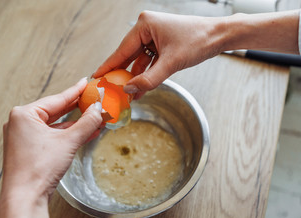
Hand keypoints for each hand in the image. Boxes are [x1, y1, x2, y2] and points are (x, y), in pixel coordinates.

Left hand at [0, 78, 101, 217]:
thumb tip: (98, 110)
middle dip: (77, 108)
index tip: (86, 83)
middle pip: (55, 111)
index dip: (75, 91)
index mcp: (24, 114)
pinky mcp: (28, 149)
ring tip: (93, 118)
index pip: (57, 99)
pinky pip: (50, 136)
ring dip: (74, 124)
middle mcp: (20, 122)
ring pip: (54, 125)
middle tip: (92, 100)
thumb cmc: (37, 169)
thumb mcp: (68, 142)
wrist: (24, 198)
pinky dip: (66, 135)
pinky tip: (83, 133)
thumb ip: (86, 123)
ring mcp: (23, 136)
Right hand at [93, 11, 222, 97]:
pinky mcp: (161, 44)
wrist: (219, 37)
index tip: (95, 76)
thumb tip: (129, 90)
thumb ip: (148, 79)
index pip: (122, 50)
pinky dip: (146, 74)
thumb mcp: (171, 63)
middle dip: (121, 74)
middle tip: (108, 88)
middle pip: (128, 55)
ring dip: (135, 77)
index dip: (108, 65)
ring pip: (138, 60)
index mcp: (144, 25)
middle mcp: (146, 28)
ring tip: (126, 94)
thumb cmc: (198, 41)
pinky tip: (140, 88)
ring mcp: (154, 36)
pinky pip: (149, 61)